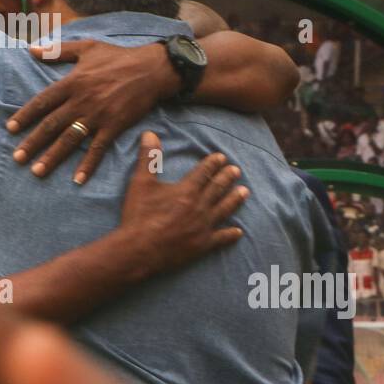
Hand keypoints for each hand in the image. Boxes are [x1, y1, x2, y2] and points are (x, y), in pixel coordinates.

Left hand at [6, 41, 177, 184]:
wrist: (151, 69)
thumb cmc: (118, 56)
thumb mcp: (87, 47)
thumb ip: (57, 51)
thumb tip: (31, 49)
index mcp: (72, 82)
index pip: (42, 102)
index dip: (25, 115)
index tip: (10, 129)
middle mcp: (81, 100)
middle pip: (51, 125)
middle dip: (33, 142)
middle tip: (17, 158)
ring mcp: (97, 115)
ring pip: (70, 140)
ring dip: (52, 157)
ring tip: (37, 171)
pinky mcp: (114, 126)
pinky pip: (98, 149)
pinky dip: (88, 165)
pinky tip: (78, 179)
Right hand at [117, 132, 246, 275]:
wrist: (139, 250)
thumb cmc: (139, 215)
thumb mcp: (140, 183)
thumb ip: (148, 158)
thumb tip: (150, 133)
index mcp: (186, 190)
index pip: (204, 172)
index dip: (213, 163)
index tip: (221, 157)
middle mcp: (199, 207)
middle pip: (218, 188)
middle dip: (227, 177)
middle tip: (236, 170)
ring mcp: (203, 227)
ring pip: (224, 209)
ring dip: (235, 199)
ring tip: (245, 191)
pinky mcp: (202, 245)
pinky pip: (221, 238)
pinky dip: (230, 234)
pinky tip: (238, 231)